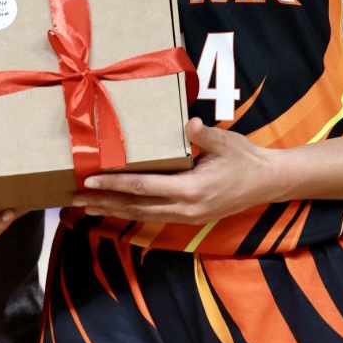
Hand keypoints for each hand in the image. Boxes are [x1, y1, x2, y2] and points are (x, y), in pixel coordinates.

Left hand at [72, 119, 279, 226]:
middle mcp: (185, 209)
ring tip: (85, 206)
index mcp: (191, 190)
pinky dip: (130, 213)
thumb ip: (205, 135)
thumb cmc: (246, 159)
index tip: (90, 180)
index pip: (144, 187)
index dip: (115, 183)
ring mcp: (186, 217)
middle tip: (75, 198)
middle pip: (135, 207)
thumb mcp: (227, 142)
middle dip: (104, 202)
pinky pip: (153, 217)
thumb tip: (190, 124)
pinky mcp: (189, 218)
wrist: (268, 183)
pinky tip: (115, 209)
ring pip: (142, 216)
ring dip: (112, 210)